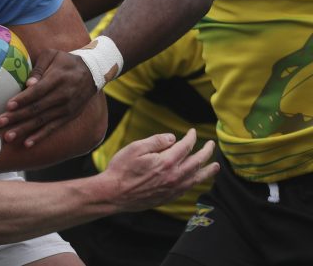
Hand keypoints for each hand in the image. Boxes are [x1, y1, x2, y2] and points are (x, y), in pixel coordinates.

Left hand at [0, 49, 96, 146]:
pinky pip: (52, 128)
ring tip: (8, 136)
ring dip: (24, 130)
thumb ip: (39, 68)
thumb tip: (28, 83)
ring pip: (42, 121)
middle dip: (17, 117)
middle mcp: (63, 96)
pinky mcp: (68, 116)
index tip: (8, 105)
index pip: (38, 91)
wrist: (93, 73)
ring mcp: (66, 108)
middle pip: (37, 109)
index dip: (23, 99)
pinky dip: (39, 136)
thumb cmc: (66, 61)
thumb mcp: (53, 55)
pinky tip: (27, 144)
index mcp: (58, 78)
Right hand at [101, 129, 219, 211]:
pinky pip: (189, 189)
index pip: (186, 147)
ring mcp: (172, 189)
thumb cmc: (121, 169)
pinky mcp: (168, 197)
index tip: (192, 132)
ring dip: (208, 171)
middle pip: (196, 162)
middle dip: (206, 152)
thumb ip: (156, 141)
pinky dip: (197, 182)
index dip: (191, 137)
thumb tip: (173, 138)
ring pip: (196, 178)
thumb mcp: (135, 148)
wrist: (114, 194)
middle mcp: (174, 176)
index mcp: (166, 162)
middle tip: (212, 145)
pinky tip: (198, 179)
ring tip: (216, 166)